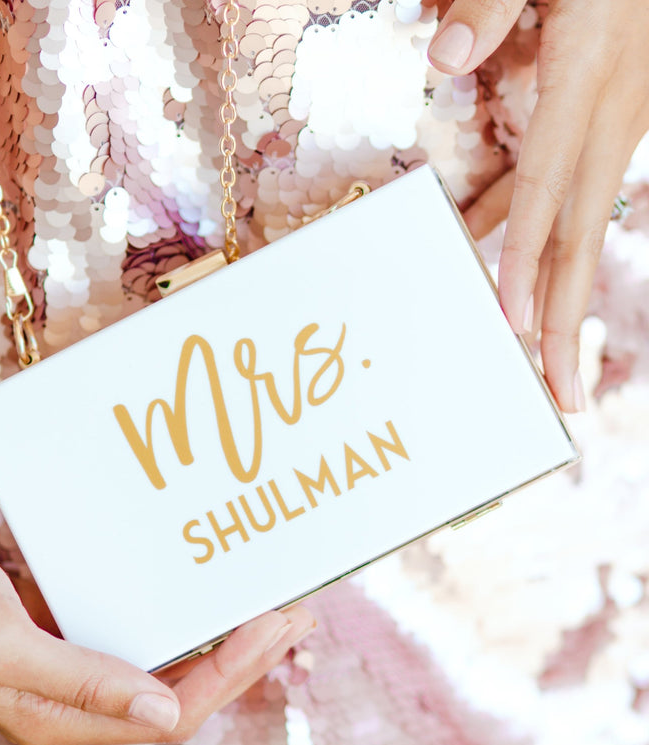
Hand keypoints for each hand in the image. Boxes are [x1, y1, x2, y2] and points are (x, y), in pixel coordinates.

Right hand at [0, 459, 314, 744]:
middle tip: (297, 611)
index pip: (172, 710)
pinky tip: (199, 589)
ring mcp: (70, 656)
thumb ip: (78, 682)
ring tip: (268, 601)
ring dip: (218, 634)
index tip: (277, 622)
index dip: (232, 672)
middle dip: (244, 655)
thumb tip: (164, 708)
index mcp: (57, 713)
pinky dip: (178, 614)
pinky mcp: (63, 622)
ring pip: (165, 659)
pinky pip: (137, 627)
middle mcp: (72, 694)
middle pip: (181, 687)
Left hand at [429, 0, 648, 411]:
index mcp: (589, 81)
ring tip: (538, 358)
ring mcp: (609, 124)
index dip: (528, 260)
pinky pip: (557, 189)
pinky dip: (525, 229)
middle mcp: (608, 118)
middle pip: (582, 237)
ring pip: (577, 225)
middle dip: (569, 319)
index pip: (549, 190)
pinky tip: (483, 250)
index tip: (512, 324)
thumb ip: (494, 3)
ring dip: (555, 293)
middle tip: (562, 396)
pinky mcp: (600, 121)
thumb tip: (443, 54)